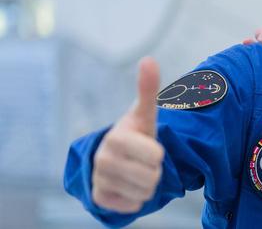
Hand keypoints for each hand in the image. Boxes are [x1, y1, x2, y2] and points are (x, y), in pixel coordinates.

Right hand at [91, 57, 164, 212]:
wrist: (115, 158)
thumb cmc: (135, 134)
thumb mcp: (144, 114)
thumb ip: (148, 89)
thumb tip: (149, 59)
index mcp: (116, 137)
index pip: (156, 155)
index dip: (158, 153)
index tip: (147, 145)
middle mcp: (103, 159)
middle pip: (152, 177)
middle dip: (154, 170)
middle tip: (143, 161)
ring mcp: (99, 180)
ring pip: (144, 193)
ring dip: (146, 185)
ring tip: (136, 171)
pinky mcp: (99, 199)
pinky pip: (132, 206)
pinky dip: (135, 199)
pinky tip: (126, 186)